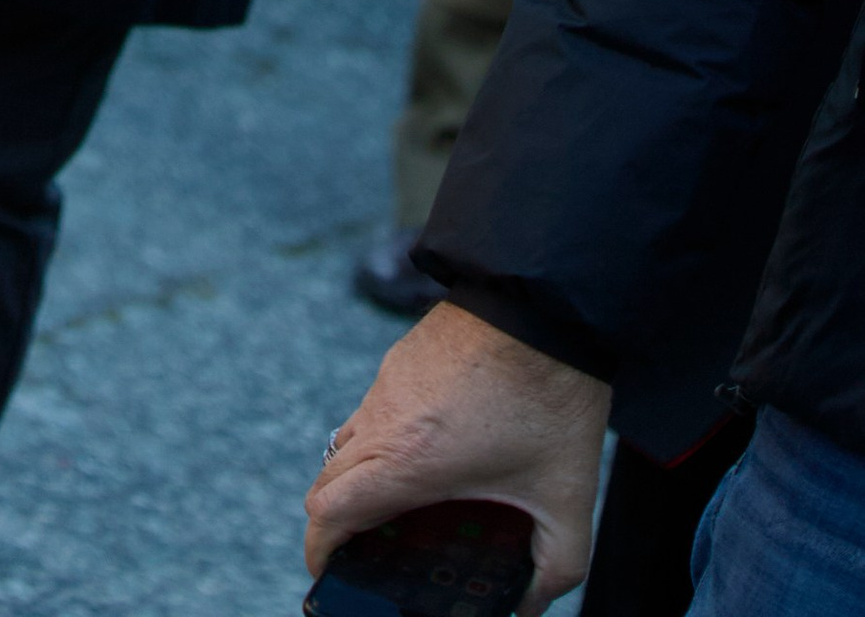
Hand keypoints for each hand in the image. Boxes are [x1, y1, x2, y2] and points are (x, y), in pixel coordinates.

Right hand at [308, 300, 607, 610]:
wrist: (545, 301)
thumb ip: (554, 568)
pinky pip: (372, 412)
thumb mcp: (567, 500)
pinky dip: (381, 443)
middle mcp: (383, 420)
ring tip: (402, 508)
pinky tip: (433, 453)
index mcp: (409, 461)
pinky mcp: (400, 360)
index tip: (329, 573)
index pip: (329, 511)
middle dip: (335, 525)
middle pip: (327, 483)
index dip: (320, 550)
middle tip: (365, 553)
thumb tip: (530, 606)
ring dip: (357, 481)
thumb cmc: (553, 401)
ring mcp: (387, 384)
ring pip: (347, 444)